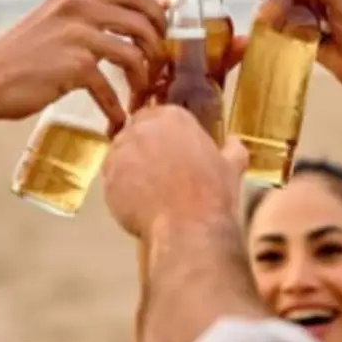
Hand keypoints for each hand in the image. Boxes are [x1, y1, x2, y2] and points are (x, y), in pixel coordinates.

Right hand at [0, 0, 166, 130]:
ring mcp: (76, 35)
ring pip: (134, 53)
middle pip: (142, 20)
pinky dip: (116, 108)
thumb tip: (121, 28)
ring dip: (143, 79)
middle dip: (159, 47)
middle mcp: (77, 7)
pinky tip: (115, 121)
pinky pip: (110, 87)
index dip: (158, 13)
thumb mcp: (52, 24)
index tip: (165, 33)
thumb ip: (83, 21)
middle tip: (158, 69)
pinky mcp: (74, 65)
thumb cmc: (17, 60)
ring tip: (139, 95)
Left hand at [102, 105, 248, 238]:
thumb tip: (233, 140)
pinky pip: (111, 180)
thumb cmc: (212, 193)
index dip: (161, 136)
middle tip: (157, 172)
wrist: (189, 226)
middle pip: (135, 133)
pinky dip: (121, 190)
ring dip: (130, 169)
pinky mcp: (108, 178)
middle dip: (143, 149)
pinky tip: (138, 205)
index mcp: (173, 117)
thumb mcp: (231, 166)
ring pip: (120, 156)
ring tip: (147, 191)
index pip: (156, 115)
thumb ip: (232, 148)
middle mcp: (143, 128)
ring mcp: (121, 152)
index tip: (168, 151)